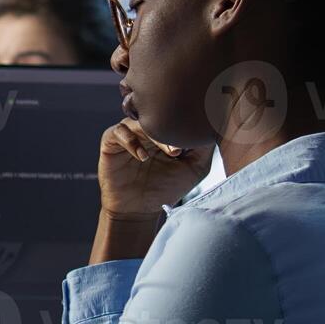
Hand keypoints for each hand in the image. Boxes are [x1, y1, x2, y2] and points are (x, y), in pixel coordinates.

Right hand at [98, 119, 212, 217]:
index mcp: (166, 130)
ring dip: (156, 135)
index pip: (175, 114)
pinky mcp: (110, 142)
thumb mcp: (195, 168)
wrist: (139, 209)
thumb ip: (204, 148)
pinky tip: (142, 157)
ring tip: (171, 153)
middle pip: (159, 115)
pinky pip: (118, 131)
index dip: (187, 121)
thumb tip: (213, 126)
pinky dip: (131, 141)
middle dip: (174, 129)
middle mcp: (147, 128)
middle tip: (183, 149)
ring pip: (141, 122)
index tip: (199, 135)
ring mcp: (128, 133)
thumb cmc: (167, 188)